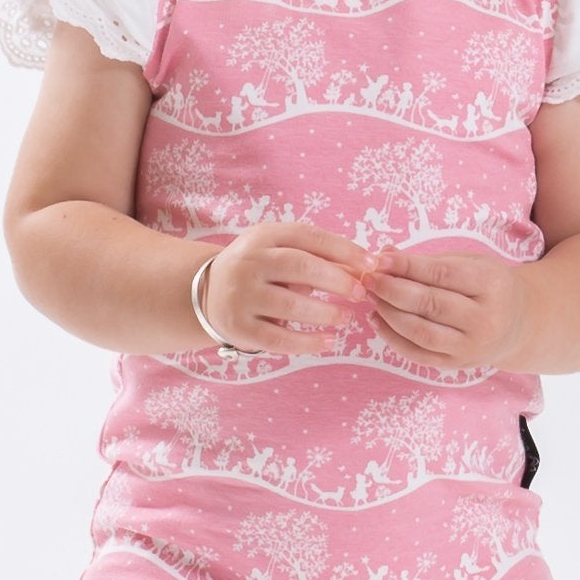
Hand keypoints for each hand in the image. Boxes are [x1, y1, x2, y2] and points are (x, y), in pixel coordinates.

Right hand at [201, 223, 376, 354]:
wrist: (207, 294)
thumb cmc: (260, 270)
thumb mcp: (280, 252)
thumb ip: (318, 258)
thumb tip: (366, 269)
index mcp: (263, 236)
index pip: (309, 237)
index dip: (344, 249)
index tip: (372, 263)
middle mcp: (248, 262)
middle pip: (300, 266)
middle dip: (337, 280)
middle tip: (361, 293)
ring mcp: (241, 295)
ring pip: (291, 305)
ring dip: (325, 313)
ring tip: (346, 318)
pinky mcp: (238, 327)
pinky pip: (278, 338)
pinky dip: (308, 343)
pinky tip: (329, 342)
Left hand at [359, 243, 532, 370]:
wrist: (520, 324)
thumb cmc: (490, 286)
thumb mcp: (470, 263)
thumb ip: (429, 261)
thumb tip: (386, 254)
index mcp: (492, 285)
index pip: (441, 275)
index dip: (407, 267)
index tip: (380, 259)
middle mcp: (485, 319)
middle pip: (429, 304)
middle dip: (392, 290)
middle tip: (368, 278)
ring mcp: (472, 346)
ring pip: (421, 332)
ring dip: (389, 314)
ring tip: (372, 297)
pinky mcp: (458, 365)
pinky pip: (419, 354)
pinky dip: (393, 338)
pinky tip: (378, 321)